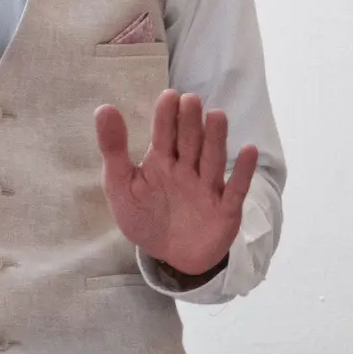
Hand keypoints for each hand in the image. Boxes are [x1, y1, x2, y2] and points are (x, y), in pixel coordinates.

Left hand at [95, 90, 259, 279]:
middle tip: (191, 100)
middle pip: (190, 143)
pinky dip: (243, 172)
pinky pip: (236, 189)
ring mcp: (208, 189)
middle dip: (190, 122)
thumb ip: (113, 149)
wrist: (171, 257)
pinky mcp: (226, 209)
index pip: (164, 134)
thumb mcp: (120, 185)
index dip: (166, 117)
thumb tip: (104, 107)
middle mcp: (187, 170)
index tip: (170, 96)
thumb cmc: (146, 217)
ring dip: (216, 139)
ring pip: (212, 160)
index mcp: (162, 162)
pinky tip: (248, 151)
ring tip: (217, 116)